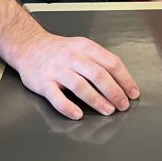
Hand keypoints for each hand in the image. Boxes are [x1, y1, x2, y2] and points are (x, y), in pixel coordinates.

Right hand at [13, 31, 139, 119]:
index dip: (125, 79)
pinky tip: (78, 115)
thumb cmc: (60, 51)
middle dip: (114, 92)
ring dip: (96, 100)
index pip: (111, 63)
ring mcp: (57, 70)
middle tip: (123, 105)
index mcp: (86, 48)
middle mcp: (72, 57)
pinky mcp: (43, 82)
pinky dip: (68, 107)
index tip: (133, 93)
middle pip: (98, 74)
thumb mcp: (82, 47)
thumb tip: (122, 82)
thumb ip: (99, 61)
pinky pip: (56, 97)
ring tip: (108, 110)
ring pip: (80, 86)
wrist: (28, 46)